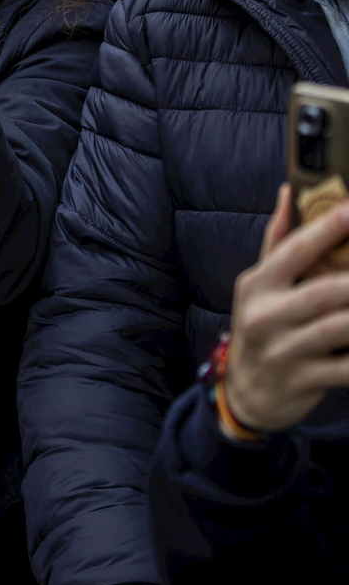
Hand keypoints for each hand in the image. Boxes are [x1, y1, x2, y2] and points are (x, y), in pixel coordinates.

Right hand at [224, 185, 348, 434]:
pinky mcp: (304, 381)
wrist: (245, 393)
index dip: (327, 228)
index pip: (294, 250)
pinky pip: (347, 368)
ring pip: (339, 328)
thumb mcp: (259, 285)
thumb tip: (290, 191)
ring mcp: (284, 351)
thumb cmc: (261, 326)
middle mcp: (266, 316)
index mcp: (257, 285)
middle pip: (326, 290)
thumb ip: (278, 240)